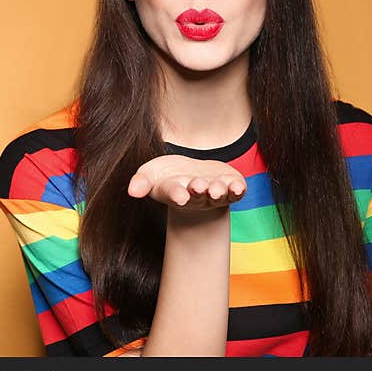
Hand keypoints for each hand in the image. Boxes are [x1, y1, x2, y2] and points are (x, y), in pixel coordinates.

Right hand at [127, 154, 246, 210]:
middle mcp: (196, 196)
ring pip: (218, 194)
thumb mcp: (150, 174)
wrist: (191, 177)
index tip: (180, 196)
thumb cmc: (167, 175)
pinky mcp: (231, 188)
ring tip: (216, 188)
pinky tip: (238, 186)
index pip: (175, 193)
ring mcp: (214, 193)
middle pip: (198, 195)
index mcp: (176, 192)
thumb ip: (141, 182)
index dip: (177, 194)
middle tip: (198, 185)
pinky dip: (238, 190)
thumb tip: (132, 191)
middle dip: (199, 190)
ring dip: (218, 191)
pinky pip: (236, 192)